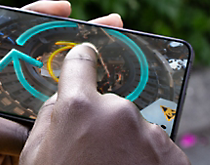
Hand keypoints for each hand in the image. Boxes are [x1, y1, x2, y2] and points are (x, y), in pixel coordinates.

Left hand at [0, 0, 124, 164]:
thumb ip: (9, 123)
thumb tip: (49, 125)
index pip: (18, 39)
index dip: (41, 19)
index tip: (65, 9)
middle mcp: (14, 90)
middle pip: (52, 57)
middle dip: (82, 39)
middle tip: (113, 25)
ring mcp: (30, 112)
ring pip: (66, 86)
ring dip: (94, 71)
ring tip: (123, 55)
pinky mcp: (42, 134)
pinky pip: (70, 116)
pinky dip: (91, 106)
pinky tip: (112, 94)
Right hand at [19, 43, 189, 164]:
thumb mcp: (36, 156)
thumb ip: (49, 119)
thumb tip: (61, 99)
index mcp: (78, 107)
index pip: (81, 62)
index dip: (82, 59)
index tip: (87, 55)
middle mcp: (117, 111)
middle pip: (109, 103)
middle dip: (103, 121)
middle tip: (93, 151)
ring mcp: (148, 132)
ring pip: (135, 127)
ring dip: (127, 143)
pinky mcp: (173, 154)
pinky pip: (157, 147)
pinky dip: (147, 160)